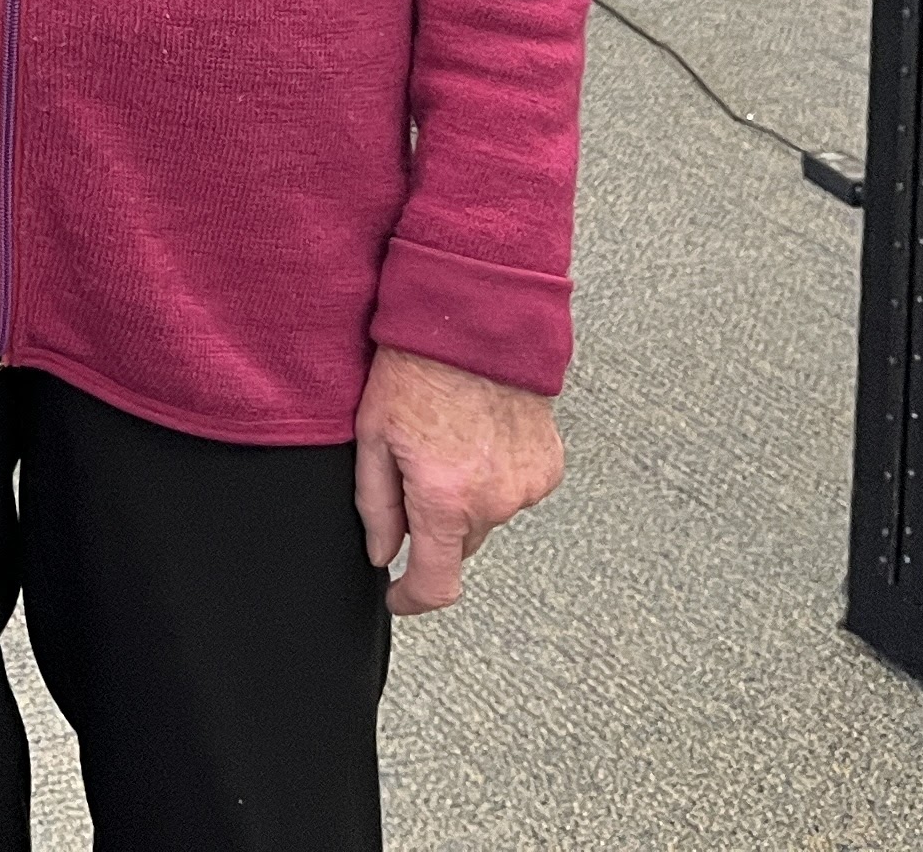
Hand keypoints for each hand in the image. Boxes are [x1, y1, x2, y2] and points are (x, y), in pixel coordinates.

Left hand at [353, 345, 560, 614]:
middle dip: (433, 528)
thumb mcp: (374, 435)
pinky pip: (514, 491)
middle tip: (414, 475)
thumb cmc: (417, 368)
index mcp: (445, 499)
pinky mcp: (548, 467)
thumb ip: (376, 505)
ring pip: (487, 518)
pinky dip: (494, 478)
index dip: (412, 598)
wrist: (477, 322)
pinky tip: (477, 438)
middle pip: (459, 546)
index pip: (437, 584)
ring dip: (466, 499)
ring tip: (448, 444)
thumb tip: (383, 553)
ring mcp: (527, 485)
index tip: (398, 595)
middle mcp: (494, 501)